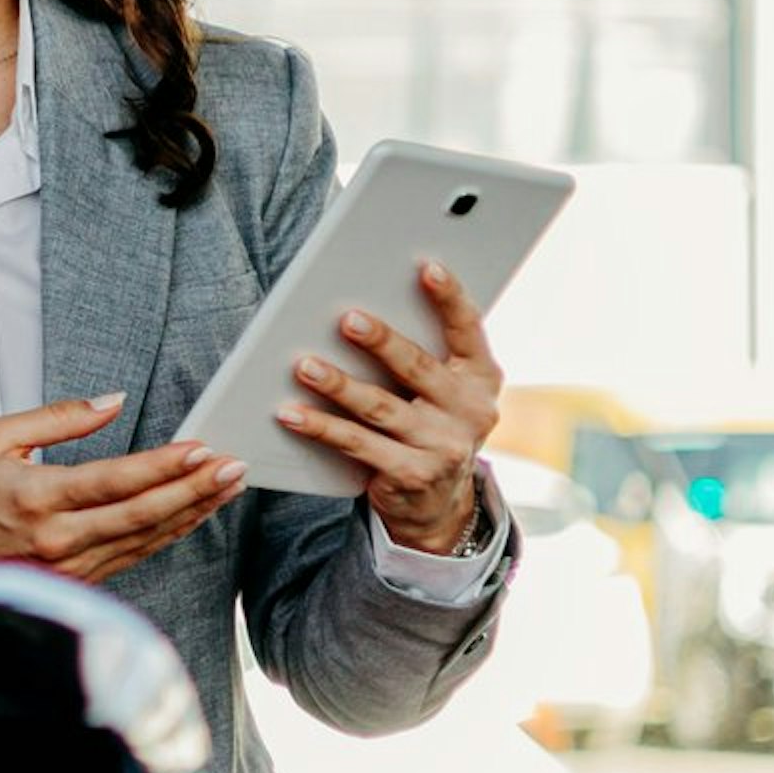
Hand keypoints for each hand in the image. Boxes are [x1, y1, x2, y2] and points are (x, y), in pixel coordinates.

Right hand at [0, 391, 248, 584]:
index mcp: (36, 497)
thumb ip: (59, 417)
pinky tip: (194, 514)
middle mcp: (57, 538)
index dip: (162, 466)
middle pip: (141, 514)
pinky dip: (169, 534)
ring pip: (145, 539)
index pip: (113, 480)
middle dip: (194, 489)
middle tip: (233, 466)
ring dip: (191, 512)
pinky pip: (134, 555)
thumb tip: (113, 401)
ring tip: (227, 487)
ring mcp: (69, 566)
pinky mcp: (77, 581)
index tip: (200, 448)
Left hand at [276, 260, 503, 553]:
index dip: (450, 297)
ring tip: (304, 365)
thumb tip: (360, 312)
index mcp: (481, 377)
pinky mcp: (411, 474)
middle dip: (380, 340)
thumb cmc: (430, 425)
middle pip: (418, 367)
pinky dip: (321, 427)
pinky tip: (292, 413)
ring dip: (338, 384)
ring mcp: (442, 446)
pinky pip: (357, 444)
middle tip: (347, 319)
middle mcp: (469, 411)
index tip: (426, 268)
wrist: (438, 503)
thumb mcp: (444, 391)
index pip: (468, 328)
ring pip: (380, 407)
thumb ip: (424, 354)